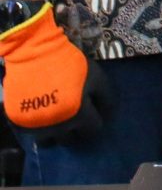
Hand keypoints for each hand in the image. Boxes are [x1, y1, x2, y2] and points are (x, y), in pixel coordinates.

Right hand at [0, 3, 105, 144]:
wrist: (34, 54)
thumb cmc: (69, 64)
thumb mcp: (96, 76)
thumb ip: (105, 96)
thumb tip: (108, 110)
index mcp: (79, 115)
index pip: (93, 129)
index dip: (94, 120)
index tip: (92, 113)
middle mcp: (58, 127)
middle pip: (71, 139)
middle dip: (75, 130)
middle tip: (73, 116)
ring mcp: (37, 127)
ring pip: (49, 141)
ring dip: (54, 133)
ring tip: (56, 119)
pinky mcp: (21, 122)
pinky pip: (31, 132)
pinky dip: (37, 125)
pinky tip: (41, 112)